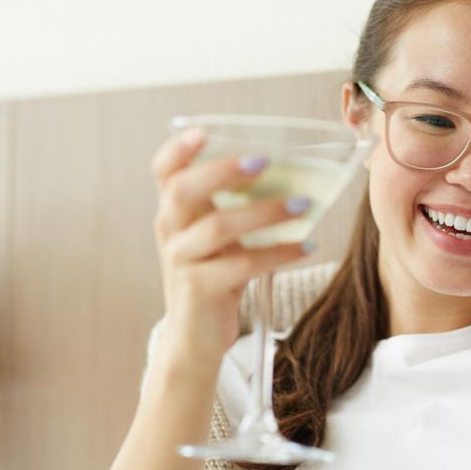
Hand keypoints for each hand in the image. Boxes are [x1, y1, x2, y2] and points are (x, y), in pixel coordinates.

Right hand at [149, 127, 311, 366]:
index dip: (179, 149)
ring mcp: (182, 260)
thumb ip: (238, 210)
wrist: (195, 338)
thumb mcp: (220, 241)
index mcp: (174, 212)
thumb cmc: (216, 278)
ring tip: (305, 205)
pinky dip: (279, 253)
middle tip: (265, 160)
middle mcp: (170, 231)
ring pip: (218, 227)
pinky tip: (306, 245)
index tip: (204, 130)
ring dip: (265, 212)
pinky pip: (242, 264)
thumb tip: (296, 180)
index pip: (164, 171)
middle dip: (223, 171)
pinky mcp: (199, 289)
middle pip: (184, 190)